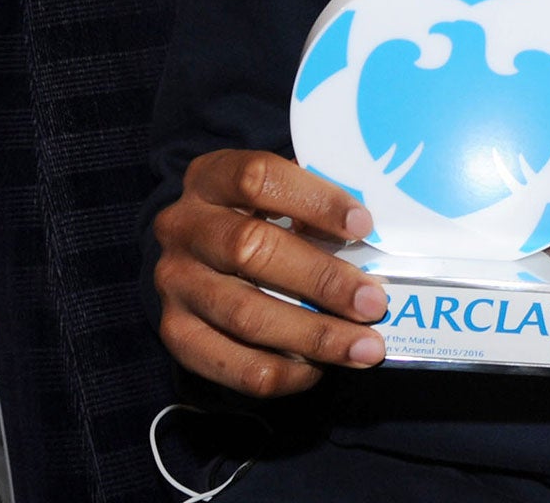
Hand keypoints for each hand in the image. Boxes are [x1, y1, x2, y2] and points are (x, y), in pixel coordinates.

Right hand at [151, 148, 388, 397]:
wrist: (193, 257)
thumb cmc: (254, 216)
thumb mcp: (273, 193)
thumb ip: (312, 206)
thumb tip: (374, 237)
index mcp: (210, 177)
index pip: (258, 177)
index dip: (314, 200)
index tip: (364, 225)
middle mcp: (184, 228)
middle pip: (251, 249)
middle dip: (322, 280)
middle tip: (374, 303)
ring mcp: (175, 284)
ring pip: (245, 315)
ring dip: (314, 336)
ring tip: (365, 348)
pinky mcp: (177, 334)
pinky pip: (233, 364)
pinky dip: (284, 372)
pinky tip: (320, 368)